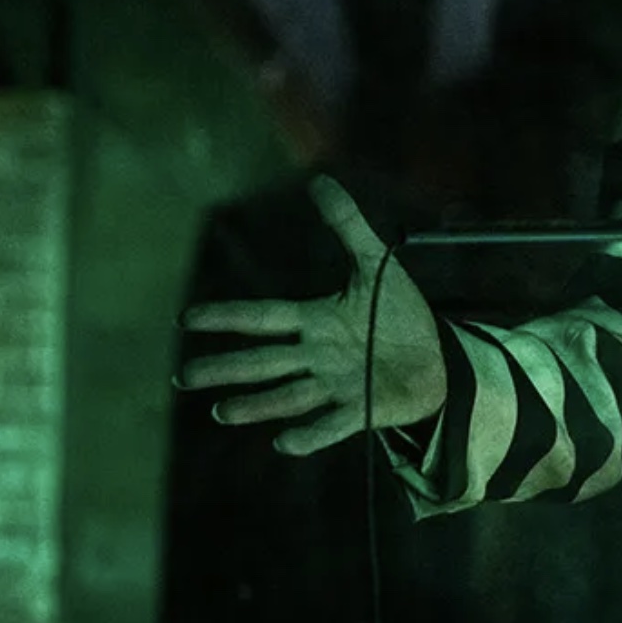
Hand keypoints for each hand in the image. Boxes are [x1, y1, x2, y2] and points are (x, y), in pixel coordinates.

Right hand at [175, 176, 445, 455]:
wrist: (437, 357)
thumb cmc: (398, 313)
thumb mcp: (374, 264)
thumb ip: (347, 224)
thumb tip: (319, 179)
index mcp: (315, 320)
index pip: (263, 317)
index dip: (227, 317)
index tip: (187, 318)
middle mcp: (318, 355)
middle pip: (264, 362)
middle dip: (226, 368)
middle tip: (184, 376)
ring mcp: (337, 385)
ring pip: (289, 396)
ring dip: (257, 405)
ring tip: (221, 412)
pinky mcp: (363, 410)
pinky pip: (332, 424)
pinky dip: (309, 434)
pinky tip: (283, 442)